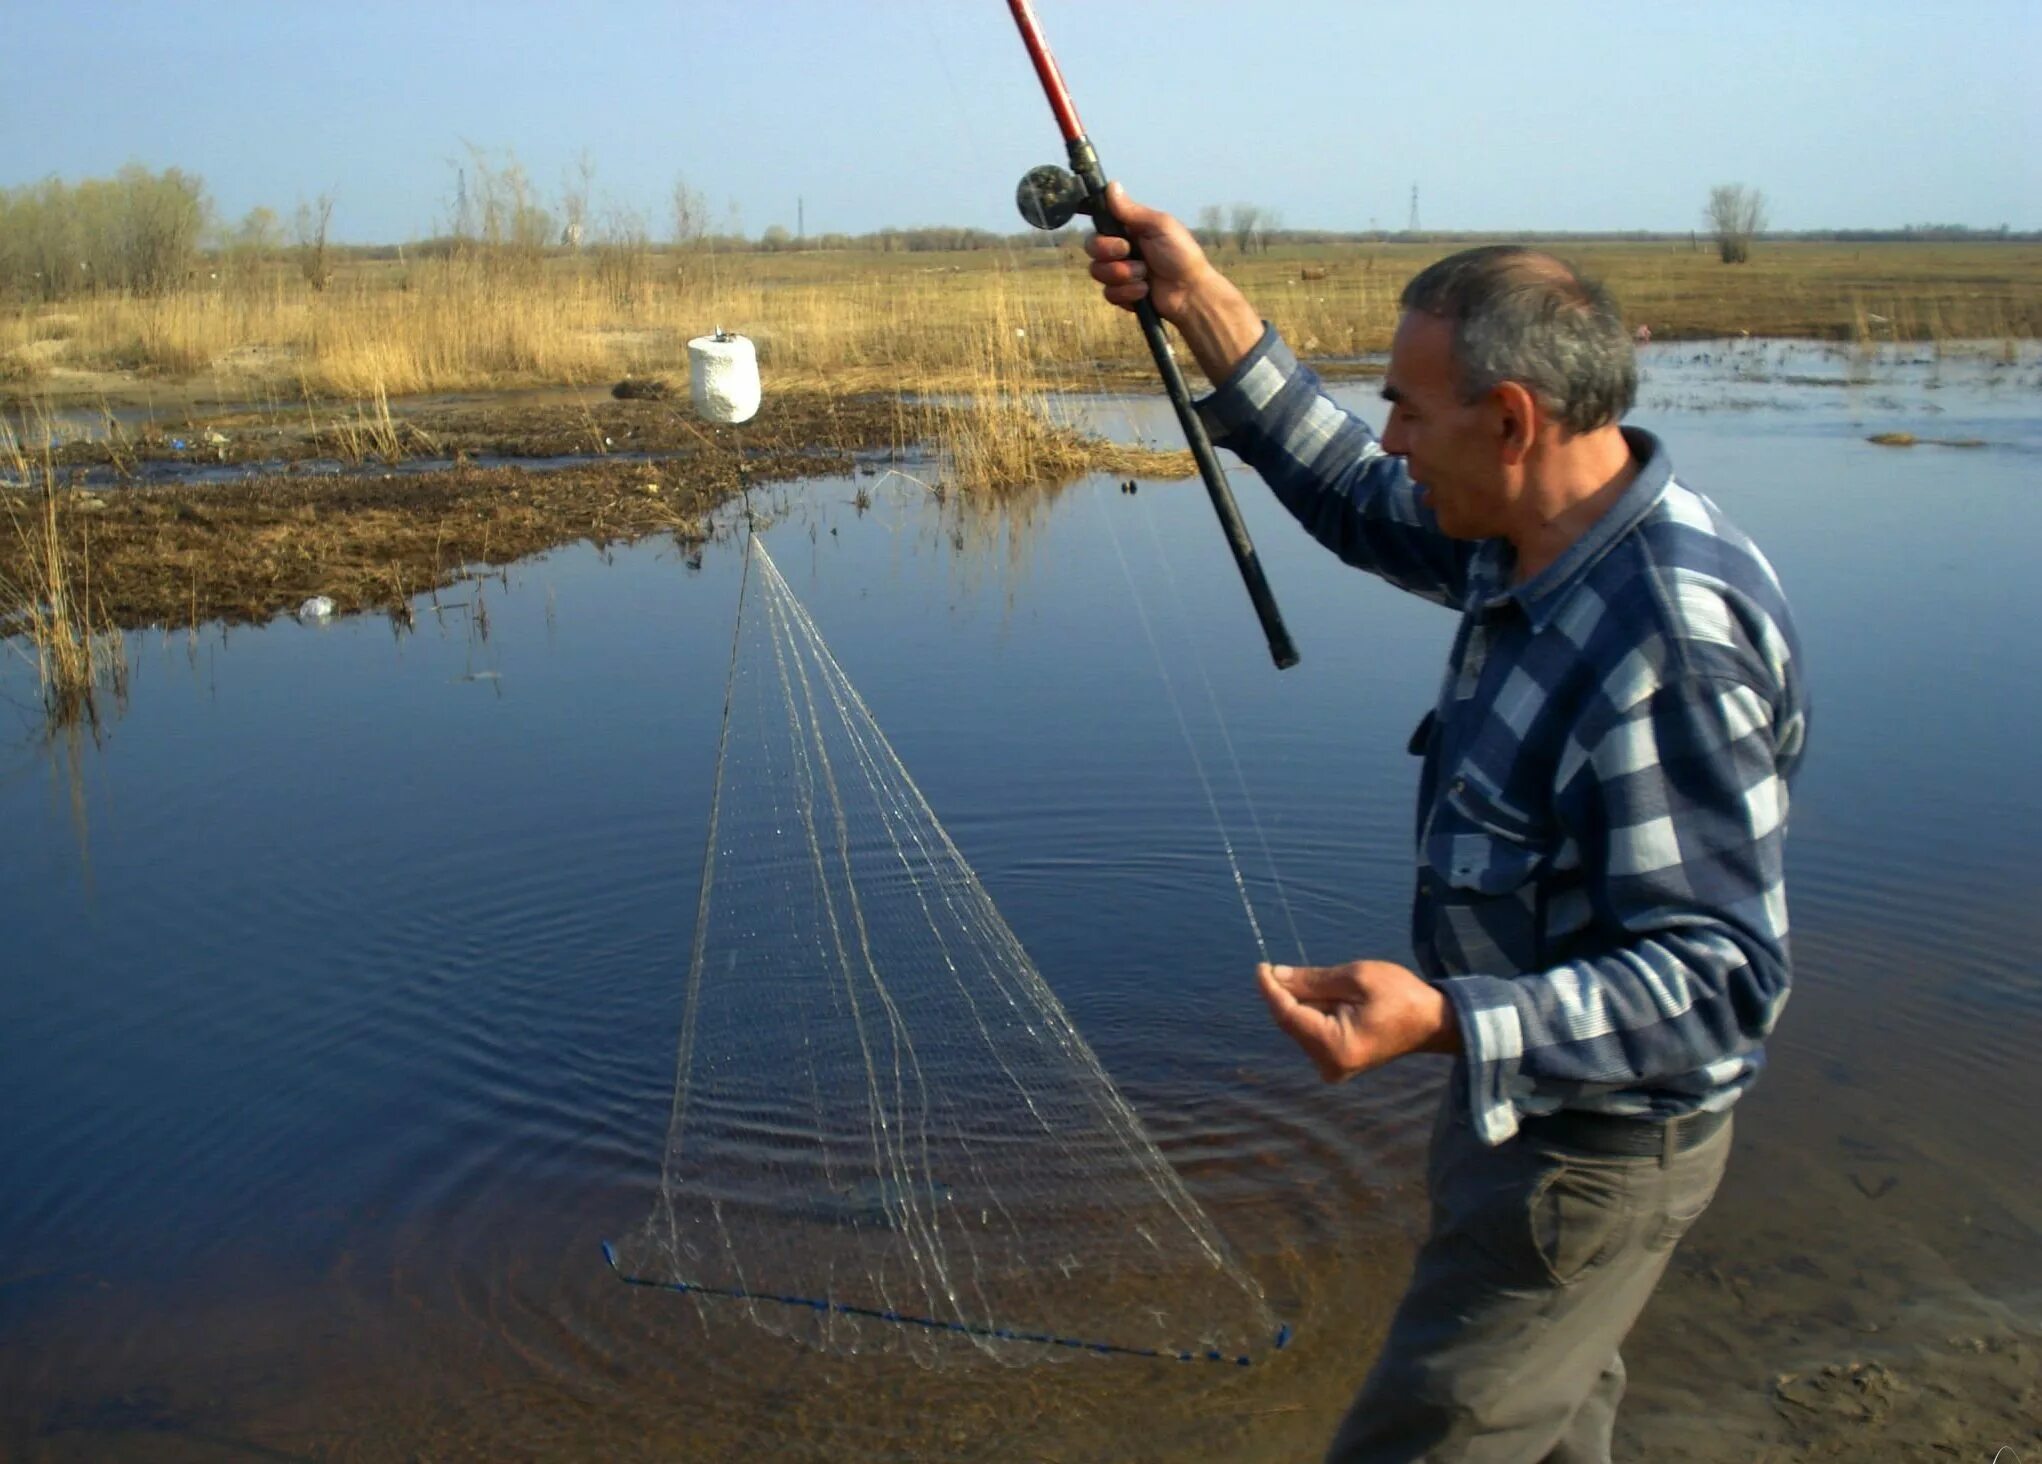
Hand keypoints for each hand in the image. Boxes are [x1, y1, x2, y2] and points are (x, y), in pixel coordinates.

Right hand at [1085, 184, 1265, 386]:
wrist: (1190, 292)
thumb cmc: (1181, 255)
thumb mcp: (1159, 226)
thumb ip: (1132, 210)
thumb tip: (1112, 185)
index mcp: (1129, 229)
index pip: (1099, 224)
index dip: (1101, 231)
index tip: (1118, 236)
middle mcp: (1121, 248)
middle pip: (1092, 247)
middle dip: (1109, 252)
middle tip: (1129, 253)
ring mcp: (1119, 272)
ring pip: (1097, 271)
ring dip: (1122, 274)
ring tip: (1145, 276)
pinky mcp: (1122, 294)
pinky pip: (1109, 293)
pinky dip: (1128, 292)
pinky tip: (1145, 291)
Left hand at [1256, 960, 1461, 1082]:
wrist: (1431, 1022)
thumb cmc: (1400, 995)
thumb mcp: (1357, 977)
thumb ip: (1313, 980)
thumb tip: (1276, 976)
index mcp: (1336, 1046)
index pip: (1288, 1015)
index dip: (1270, 989)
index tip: (1260, 966)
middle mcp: (1329, 1064)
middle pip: (1293, 1021)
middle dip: (1288, 993)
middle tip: (1287, 966)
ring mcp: (1331, 1067)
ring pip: (1301, 1025)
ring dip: (1305, 1001)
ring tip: (1333, 986)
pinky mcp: (1335, 1063)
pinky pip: (1312, 1031)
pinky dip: (1314, 1011)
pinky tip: (1332, 999)